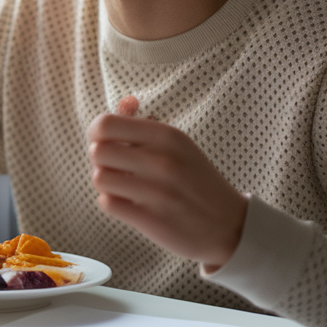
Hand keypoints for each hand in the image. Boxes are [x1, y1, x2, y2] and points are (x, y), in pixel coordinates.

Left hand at [88, 96, 246, 271]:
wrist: (229, 225)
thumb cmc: (196, 180)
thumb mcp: (178, 145)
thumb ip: (146, 124)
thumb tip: (125, 102)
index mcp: (167, 136)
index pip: (105, 124)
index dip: (96, 133)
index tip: (106, 143)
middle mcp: (162, 160)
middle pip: (97, 151)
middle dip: (100, 160)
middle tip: (116, 167)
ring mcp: (157, 191)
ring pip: (99, 178)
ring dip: (106, 183)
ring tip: (124, 186)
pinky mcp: (152, 219)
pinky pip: (107, 203)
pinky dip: (112, 203)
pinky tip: (129, 203)